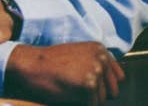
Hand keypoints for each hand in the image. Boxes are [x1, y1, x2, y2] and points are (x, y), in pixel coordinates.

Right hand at [5, 42, 124, 104]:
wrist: (30, 64)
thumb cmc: (48, 61)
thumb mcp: (77, 54)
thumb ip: (96, 63)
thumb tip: (115, 81)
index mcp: (100, 49)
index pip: (118, 77)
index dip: (104, 84)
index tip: (87, 82)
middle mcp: (101, 58)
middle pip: (112, 91)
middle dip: (96, 93)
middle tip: (75, 85)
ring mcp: (96, 72)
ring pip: (101, 100)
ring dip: (87, 99)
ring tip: (69, 86)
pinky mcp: (89, 86)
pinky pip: (91, 105)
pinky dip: (80, 103)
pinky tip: (66, 91)